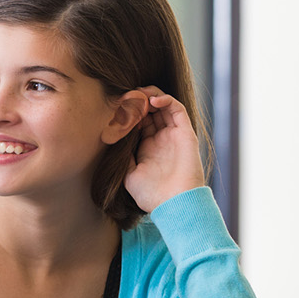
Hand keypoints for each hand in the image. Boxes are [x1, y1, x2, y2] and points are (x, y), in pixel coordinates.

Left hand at [123, 87, 205, 212]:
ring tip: (137, 94)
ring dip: (150, 96)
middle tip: (125, 97)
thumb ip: (123, 157)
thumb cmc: (151, 195)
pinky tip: (151, 100)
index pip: (138, 122)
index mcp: (148, 147)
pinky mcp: (185, 133)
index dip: (128, 112)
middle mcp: (161, 138)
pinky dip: (165, 100)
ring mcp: (173, 135)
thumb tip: (113, 140)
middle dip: (137, 101)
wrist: (174, 204)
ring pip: (163, 106)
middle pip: (150, 111)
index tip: (115, 108)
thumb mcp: (129, 175)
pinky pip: (177, 109)